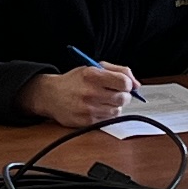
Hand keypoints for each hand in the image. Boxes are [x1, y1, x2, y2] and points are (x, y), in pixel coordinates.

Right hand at [23, 62, 139, 126]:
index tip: (125, 84)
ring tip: (102, 99)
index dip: (128, 84)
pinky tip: (96, 108)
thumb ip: (118, 71)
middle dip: (122, 95)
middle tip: (114, 92)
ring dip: (114, 105)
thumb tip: (137, 84)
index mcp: (92, 75)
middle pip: (123, 98)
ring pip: (117, 110)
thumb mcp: (93, 67)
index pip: (123, 82)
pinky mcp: (86, 122)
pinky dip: (106, 114)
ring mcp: (88, 108)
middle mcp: (90, 92)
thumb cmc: (74, 81)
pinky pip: (108, 119)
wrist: (51, 95)